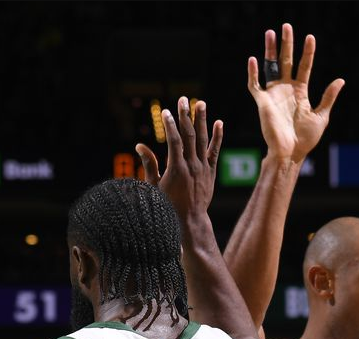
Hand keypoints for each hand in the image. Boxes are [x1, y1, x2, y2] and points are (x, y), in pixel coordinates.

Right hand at [135, 97, 223, 219]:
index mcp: (176, 169)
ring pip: (203, 140)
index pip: (174, 141)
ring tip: (200, 103)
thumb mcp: (154, 186)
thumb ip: (149, 165)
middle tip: (183, 99)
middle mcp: (191, 166)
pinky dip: (217, 137)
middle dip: (185, 116)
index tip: (166, 112)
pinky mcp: (211, 172)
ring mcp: (203, 168)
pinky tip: (219, 122)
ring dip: (201, 120)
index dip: (170, 125)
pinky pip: (215, 151)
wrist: (189, 220)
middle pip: (189, 136)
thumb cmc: (168, 205)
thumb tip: (140, 146)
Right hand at [247, 23, 344, 161]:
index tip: (310, 37)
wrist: (290, 153)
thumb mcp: (321, 116)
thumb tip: (341, 80)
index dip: (307, 52)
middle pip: (286, 61)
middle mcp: (286, 90)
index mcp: (300, 92)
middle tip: (286, 26)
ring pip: (270, 67)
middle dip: (286, 44)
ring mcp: (273, 95)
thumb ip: (328, 97)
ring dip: (269, 51)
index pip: (304, 67)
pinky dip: (253, 73)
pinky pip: (255, 85)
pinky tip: (253, 59)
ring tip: (270, 33)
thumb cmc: (305, 139)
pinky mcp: (262, 103)